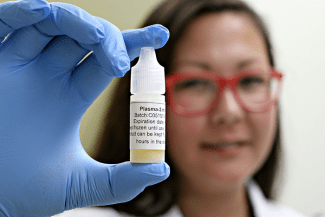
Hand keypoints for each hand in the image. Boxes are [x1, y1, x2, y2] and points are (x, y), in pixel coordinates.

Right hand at [0, 0, 169, 215]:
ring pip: (52, 25)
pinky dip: (23, 13)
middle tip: (126, 52)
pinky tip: (43, 12)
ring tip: (98, 37)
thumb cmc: (19, 189)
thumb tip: (161, 170)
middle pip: (84, 38)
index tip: (159, 36)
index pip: (105, 62)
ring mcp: (18, 64)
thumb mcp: (78, 185)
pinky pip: (6, 24)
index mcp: (69, 97)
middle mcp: (47, 75)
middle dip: (108, 36)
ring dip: (77, 22)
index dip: (131, 47)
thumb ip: (120, 181)